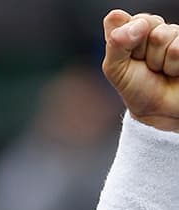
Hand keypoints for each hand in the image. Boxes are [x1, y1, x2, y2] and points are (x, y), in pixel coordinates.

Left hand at [103, 10, 178, 131]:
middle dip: (142, 51)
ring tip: (162, 70)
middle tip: (146, 66)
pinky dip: (173, 65)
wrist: (162, 111)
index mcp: (131, 31)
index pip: (119, 19)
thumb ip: (115, 43)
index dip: (122, 41)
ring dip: (159, 60)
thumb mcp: (115, 69)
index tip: (127, 58)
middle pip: (145, 23)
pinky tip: (175, 70)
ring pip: (163, 36)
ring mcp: (175, 35)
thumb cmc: (138, 88)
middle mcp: (154, 28)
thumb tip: (131, 21)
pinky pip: (178, 48)